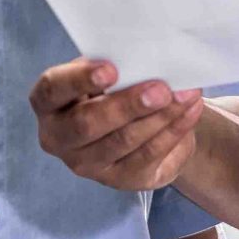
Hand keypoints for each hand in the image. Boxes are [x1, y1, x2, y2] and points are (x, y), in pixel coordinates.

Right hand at [29, 60, 204, 190]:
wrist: (134, 123)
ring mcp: (88, 164)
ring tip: (186, 95)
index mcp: (48, 104)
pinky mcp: (120, 181)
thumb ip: (113, 66)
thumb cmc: (112, 88)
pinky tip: (190, 112)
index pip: (53, 90)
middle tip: (161, 90)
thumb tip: (146, 58)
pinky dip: (174, 131)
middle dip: (127, 105)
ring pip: (124, 142)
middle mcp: (59, 139)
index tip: (110, 69)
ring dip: (160, 117)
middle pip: (88, 124)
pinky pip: (149, 156)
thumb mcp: (104, 72)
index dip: (79, 80)